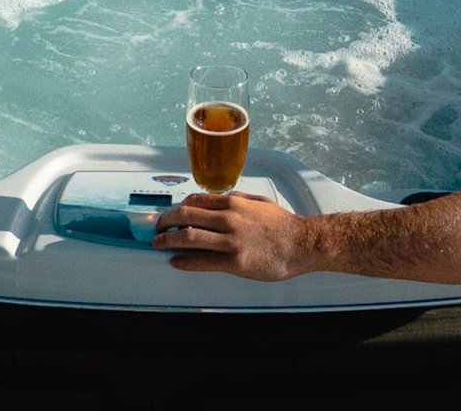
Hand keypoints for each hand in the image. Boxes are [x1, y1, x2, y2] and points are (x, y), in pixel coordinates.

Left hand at [152, 191, 313, 279]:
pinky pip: (203, 261)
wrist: (302, 244)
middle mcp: (229, 218)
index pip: (195, 201)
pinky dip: (185, 261)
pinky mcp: (235, 262)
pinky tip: (175, 261)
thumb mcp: (258, 202)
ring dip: (169, 240)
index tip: (170, 215)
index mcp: (233, 203)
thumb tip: (220, 198)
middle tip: (157, 228)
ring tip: (158, 244)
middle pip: (186, 216)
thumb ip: (237, 199)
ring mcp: (231, 240)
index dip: (177, 208)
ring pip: (190, 237)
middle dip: (166, 222)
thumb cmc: (283, 224)